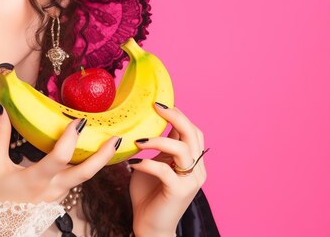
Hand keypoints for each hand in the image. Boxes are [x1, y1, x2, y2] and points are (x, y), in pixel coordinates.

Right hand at [0, 103, 119, 203]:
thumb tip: (1, 108)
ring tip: (110, 140)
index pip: (59, 158)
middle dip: (103, 155)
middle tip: (116, 138)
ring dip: (99, 160)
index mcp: (35, 180)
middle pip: (85, 173)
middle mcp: (52, 189)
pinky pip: (78, 179)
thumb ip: (0, 136)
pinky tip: (91, 151)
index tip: (78, 121)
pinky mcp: (61, 197)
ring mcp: (59, 195)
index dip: (70, 138)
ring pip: (84, 177)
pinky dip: (87, 165)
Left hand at [128, 103, 207, 236]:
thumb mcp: (155, 164)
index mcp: (192, 161)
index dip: (179, 115)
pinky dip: (147, 162)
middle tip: (155, 108)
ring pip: (182, 149)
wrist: (151, 227)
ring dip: (158, 140)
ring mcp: (190, 181)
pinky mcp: (178, 192)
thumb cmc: (149, 195)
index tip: (158, 104)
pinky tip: (133, 164)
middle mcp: (197, 169)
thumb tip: (150, 123)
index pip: (193, 131)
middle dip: (175, 117)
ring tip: (138, 141)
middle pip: (193, 134)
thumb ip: (158, 147)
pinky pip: (165, 170)